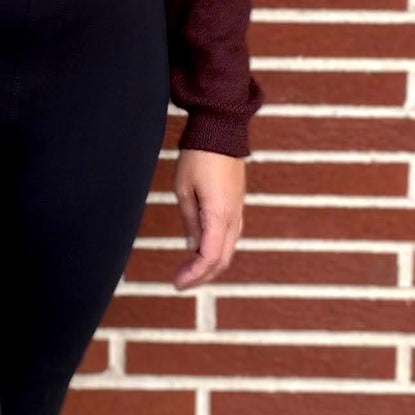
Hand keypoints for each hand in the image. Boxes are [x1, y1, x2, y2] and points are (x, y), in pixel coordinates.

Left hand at [170, 147, 245, 287]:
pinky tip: (201, 250)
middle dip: (201, 276)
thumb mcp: (184, 190)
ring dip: (210, 265)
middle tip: (179, 282)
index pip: (210, 257)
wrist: (221, 131)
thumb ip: (190, 222)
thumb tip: (193, 248)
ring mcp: (238, 211)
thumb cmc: (198, 157)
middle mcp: (233, 217)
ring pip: (229, 249)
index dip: (194, 275)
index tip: (176, 283)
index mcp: (219, 215)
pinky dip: (217, 250)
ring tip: (188, 270)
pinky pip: (230, 236)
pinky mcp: (237, 205)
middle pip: (222, 259)